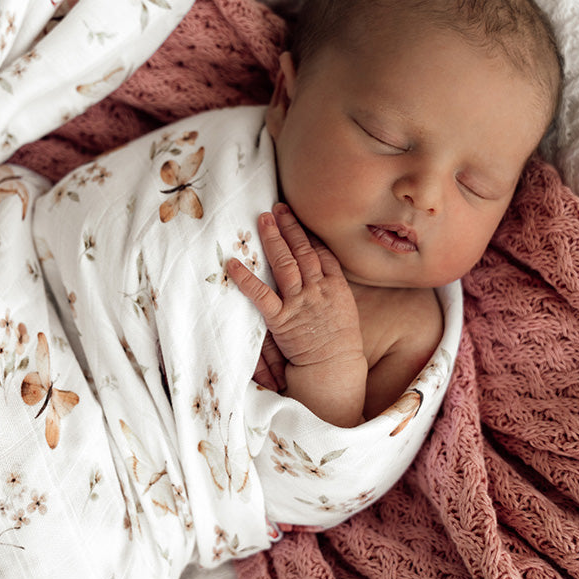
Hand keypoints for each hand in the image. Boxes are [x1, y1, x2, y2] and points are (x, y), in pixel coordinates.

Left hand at [227, 203, 366, 425]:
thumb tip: (317, 277)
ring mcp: (301, 303)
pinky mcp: (282, 319)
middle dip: (289, 227)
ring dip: (273, 239)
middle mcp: (319, 290)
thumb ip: (331, 292)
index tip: (297, 217)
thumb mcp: (345, 313)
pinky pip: (261, 295)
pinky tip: (232, 264)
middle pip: (303, 251)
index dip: (308, 233)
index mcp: (336, 288)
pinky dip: (246, 279)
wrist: (336, 371)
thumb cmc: (340, 347)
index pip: (321, 252)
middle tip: (277, 207)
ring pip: (286, 263)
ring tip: (263, 219)